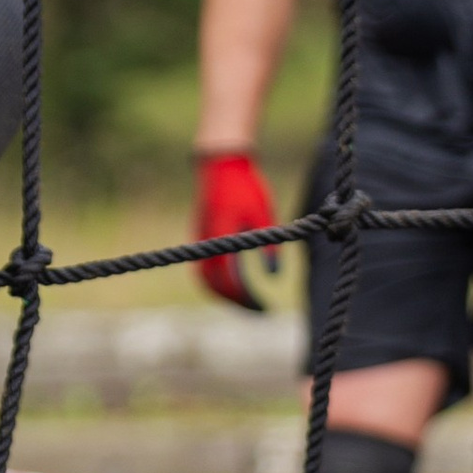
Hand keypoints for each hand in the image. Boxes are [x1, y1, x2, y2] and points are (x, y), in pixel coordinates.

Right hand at [195, 150, 281, 308]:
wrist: (221, 163)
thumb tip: (273, 276)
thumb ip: (268, 245)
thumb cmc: (246, 186)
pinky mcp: (200, 236)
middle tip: (259, 310)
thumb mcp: (263, 214)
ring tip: (247, 300)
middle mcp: (204, 242)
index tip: (264, 307)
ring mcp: (199, 239)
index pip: (227, 280)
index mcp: (220, 238)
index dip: (244, 298)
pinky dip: (217, 281)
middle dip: (235, 301)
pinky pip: (203, 267)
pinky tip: (235, 282)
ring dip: (224, 293)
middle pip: (212, 285)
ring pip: (204, 278)